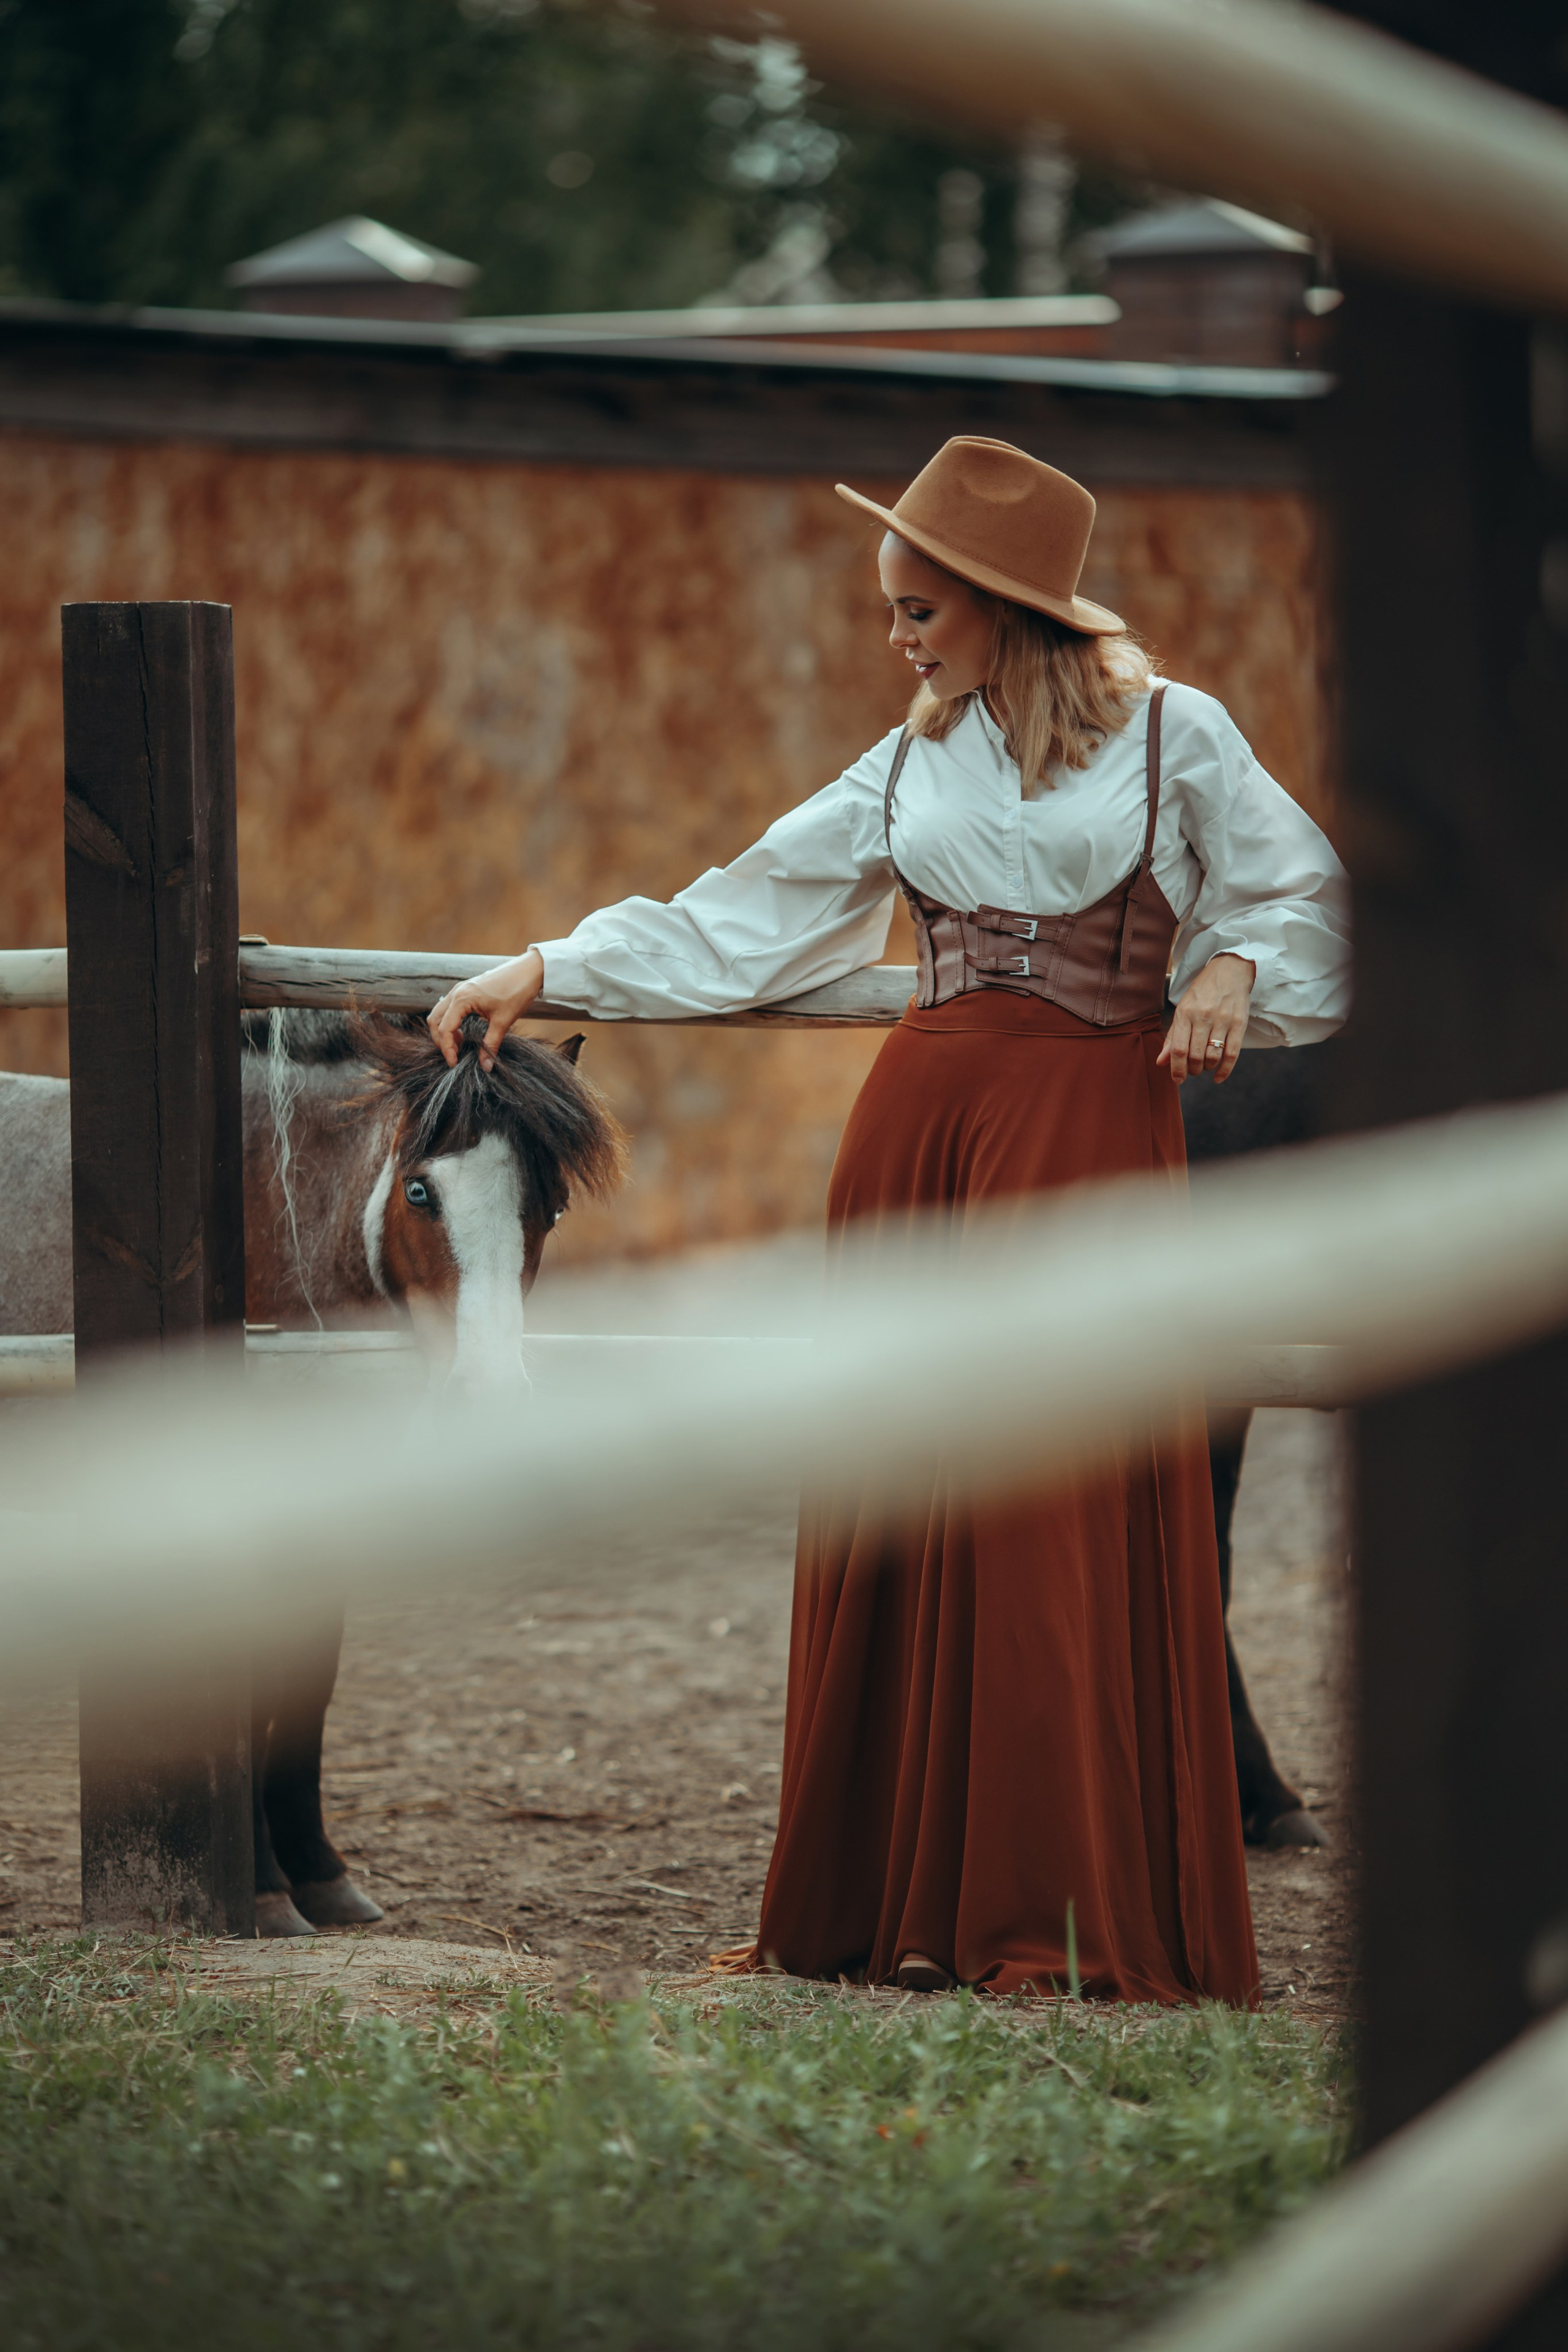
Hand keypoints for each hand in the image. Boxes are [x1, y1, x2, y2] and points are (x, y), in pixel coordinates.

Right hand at [428, 949, 543, 1070]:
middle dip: (441, 1040)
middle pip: (435, 1020)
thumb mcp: (503, 1021)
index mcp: (462, 999)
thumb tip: (485, 1066)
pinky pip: (449, 1008)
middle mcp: (456, 992)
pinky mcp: (466, 990)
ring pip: (440, 1013)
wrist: (528, 970)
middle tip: (454, 1055)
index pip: (445, 1028)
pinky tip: (464, 1032)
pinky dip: (450, 1022)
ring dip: (444, 1031)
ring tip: (459, 1045)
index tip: (454, 1063)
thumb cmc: (516, 991)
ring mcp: (460, 989)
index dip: (447, 1049)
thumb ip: (491, 1044)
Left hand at [1157, 953, 1254, 1084]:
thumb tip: (1161, 1062)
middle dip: (1191, 1070)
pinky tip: (1218, 1077)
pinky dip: (1225, 1070)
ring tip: (1204, 1065)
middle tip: (1191, 1070)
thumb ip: (1172, 1037)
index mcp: (1185, 1013)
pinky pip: (1232, 1054)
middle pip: (1195, 1055)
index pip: (1178, 1048)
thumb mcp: (1183, 1009)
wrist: (1229, 972)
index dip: (1176, 1068)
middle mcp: (1203, 1017)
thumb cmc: (1202, 993)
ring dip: (1206, 1068)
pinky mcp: (1239, 1024)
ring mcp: (1222, 1020)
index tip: (1177, 1079)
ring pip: (1212, 1056)